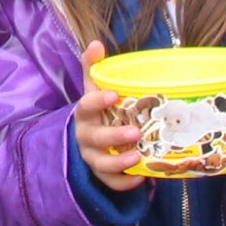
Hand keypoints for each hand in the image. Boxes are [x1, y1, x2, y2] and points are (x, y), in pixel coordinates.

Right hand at [74, 40, 145, 192]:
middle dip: (114, 135)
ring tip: (138, 157)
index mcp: (85, 114)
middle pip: (94, 138)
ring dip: (119, 161)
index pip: (85, 106)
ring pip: (100, 163)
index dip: (97, 102)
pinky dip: (124, 182)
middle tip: (136, 131)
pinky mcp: (102, 174)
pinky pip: (110, 182)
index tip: (113, 95)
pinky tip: (141, 178)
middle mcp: (85, 136)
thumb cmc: (98, 110)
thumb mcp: (94, 89)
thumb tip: (96, 43)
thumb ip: (93, 68)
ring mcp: (92, 157)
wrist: (88, 139)